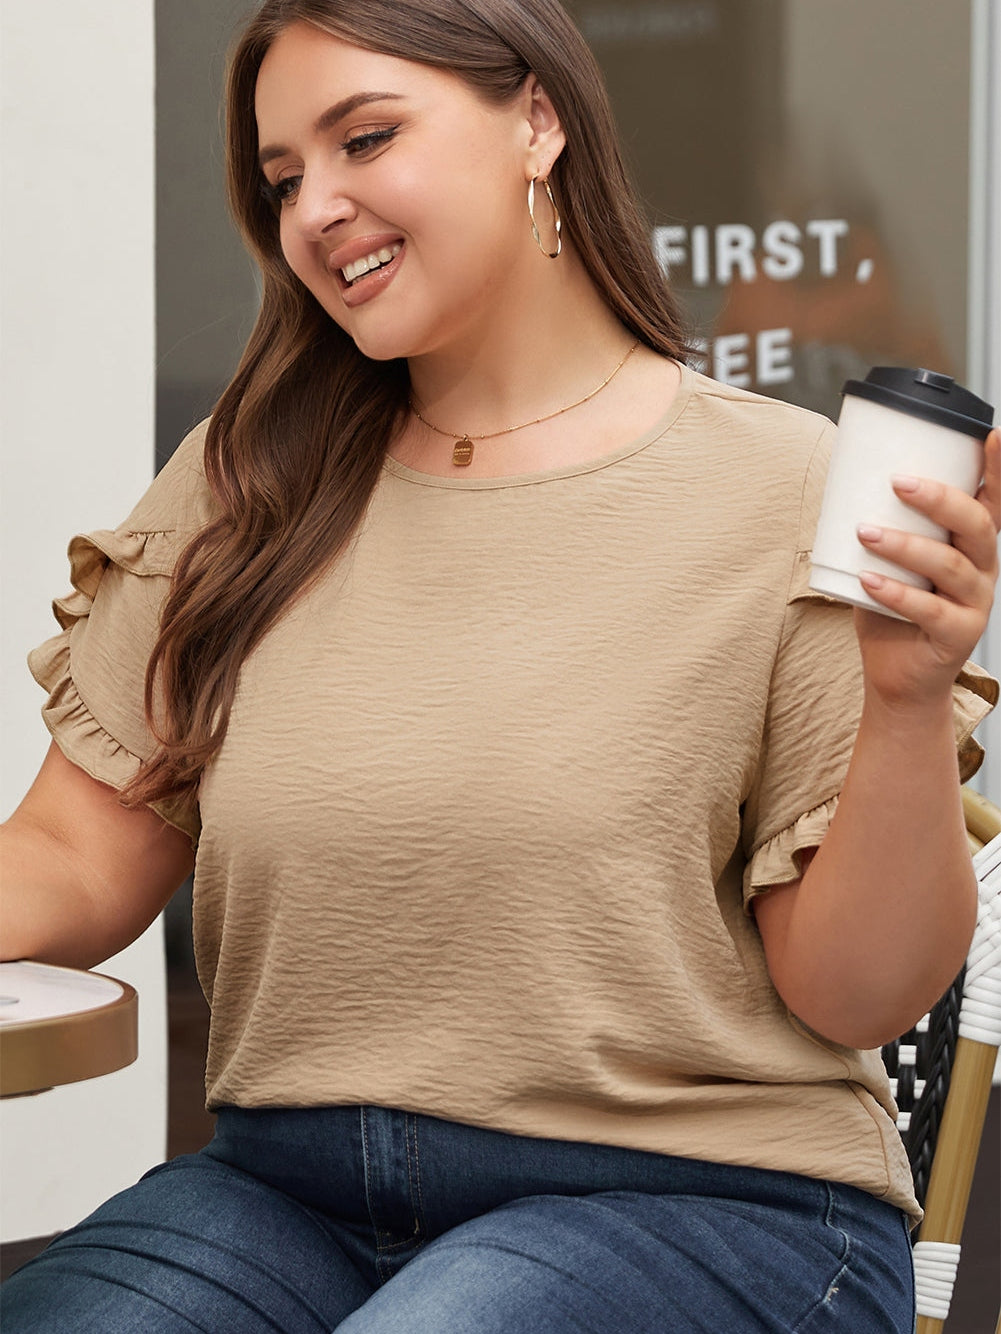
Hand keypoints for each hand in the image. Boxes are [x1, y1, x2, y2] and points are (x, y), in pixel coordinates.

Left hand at [852, 427, 999, 706]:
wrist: (898, 676)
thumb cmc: (892, 610)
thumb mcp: (892, 561)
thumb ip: (884, 525)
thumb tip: (842, 482)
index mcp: (971, 544)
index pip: (994, 499)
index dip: (999, 468)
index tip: (994, 434)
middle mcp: (981, 569)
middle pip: (976, 525)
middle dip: (938, 498)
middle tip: (897, 481)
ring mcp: (974, 603)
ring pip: (950, 565)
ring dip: (905, 545)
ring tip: (866, 532)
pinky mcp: (957, 635)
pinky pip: (929, 610)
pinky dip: (896, 592)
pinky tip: (868, 579)